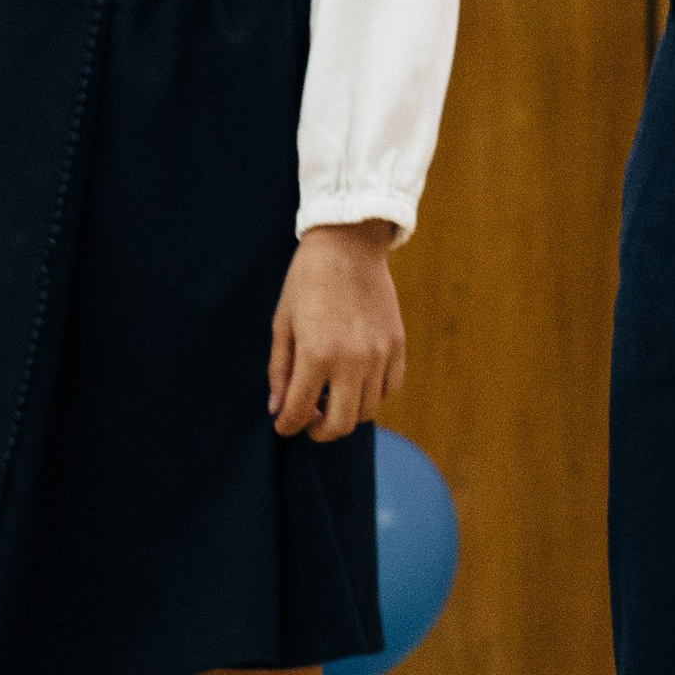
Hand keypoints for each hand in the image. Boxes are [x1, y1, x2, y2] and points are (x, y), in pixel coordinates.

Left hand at [269, 219, 406, 441]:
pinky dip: (373, 395)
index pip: (300, 412)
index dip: (287, 426)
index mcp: (316, 354)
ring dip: (347, 413)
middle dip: (319, 431)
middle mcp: (352, 360)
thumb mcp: (283, 323)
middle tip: (310, 420)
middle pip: (340, 425)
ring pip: (367, 412)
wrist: (348, 243)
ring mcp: (379, 353)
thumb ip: (280, 371)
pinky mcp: (397, 344)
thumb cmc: (307, 280)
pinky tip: (357, 383)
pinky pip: (390, 389)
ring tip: (332, 398)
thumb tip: (277, 409)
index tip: (284, 426)